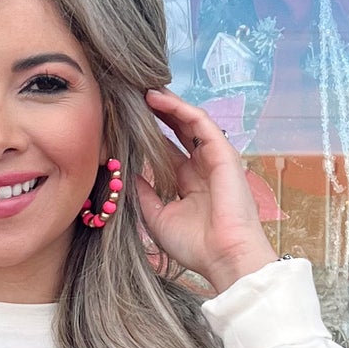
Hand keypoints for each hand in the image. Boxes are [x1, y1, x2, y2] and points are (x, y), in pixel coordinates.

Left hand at [137, 90, 277, 293]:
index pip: (167, 149)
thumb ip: (143, 193)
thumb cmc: (195, 245)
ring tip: (143, 90)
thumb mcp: (157, 217)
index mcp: (189, 183)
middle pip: (178, 130)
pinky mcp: (223, 152)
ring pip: (189, 121)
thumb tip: (125, 173)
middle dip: (158, 112)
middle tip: (134, 97)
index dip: (149, 133)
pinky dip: (179, 108)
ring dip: (167, 104)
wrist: (223, 257)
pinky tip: (158, 99)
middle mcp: (202, 167)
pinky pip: (200, 122)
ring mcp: (214, 158)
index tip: (126, 121)